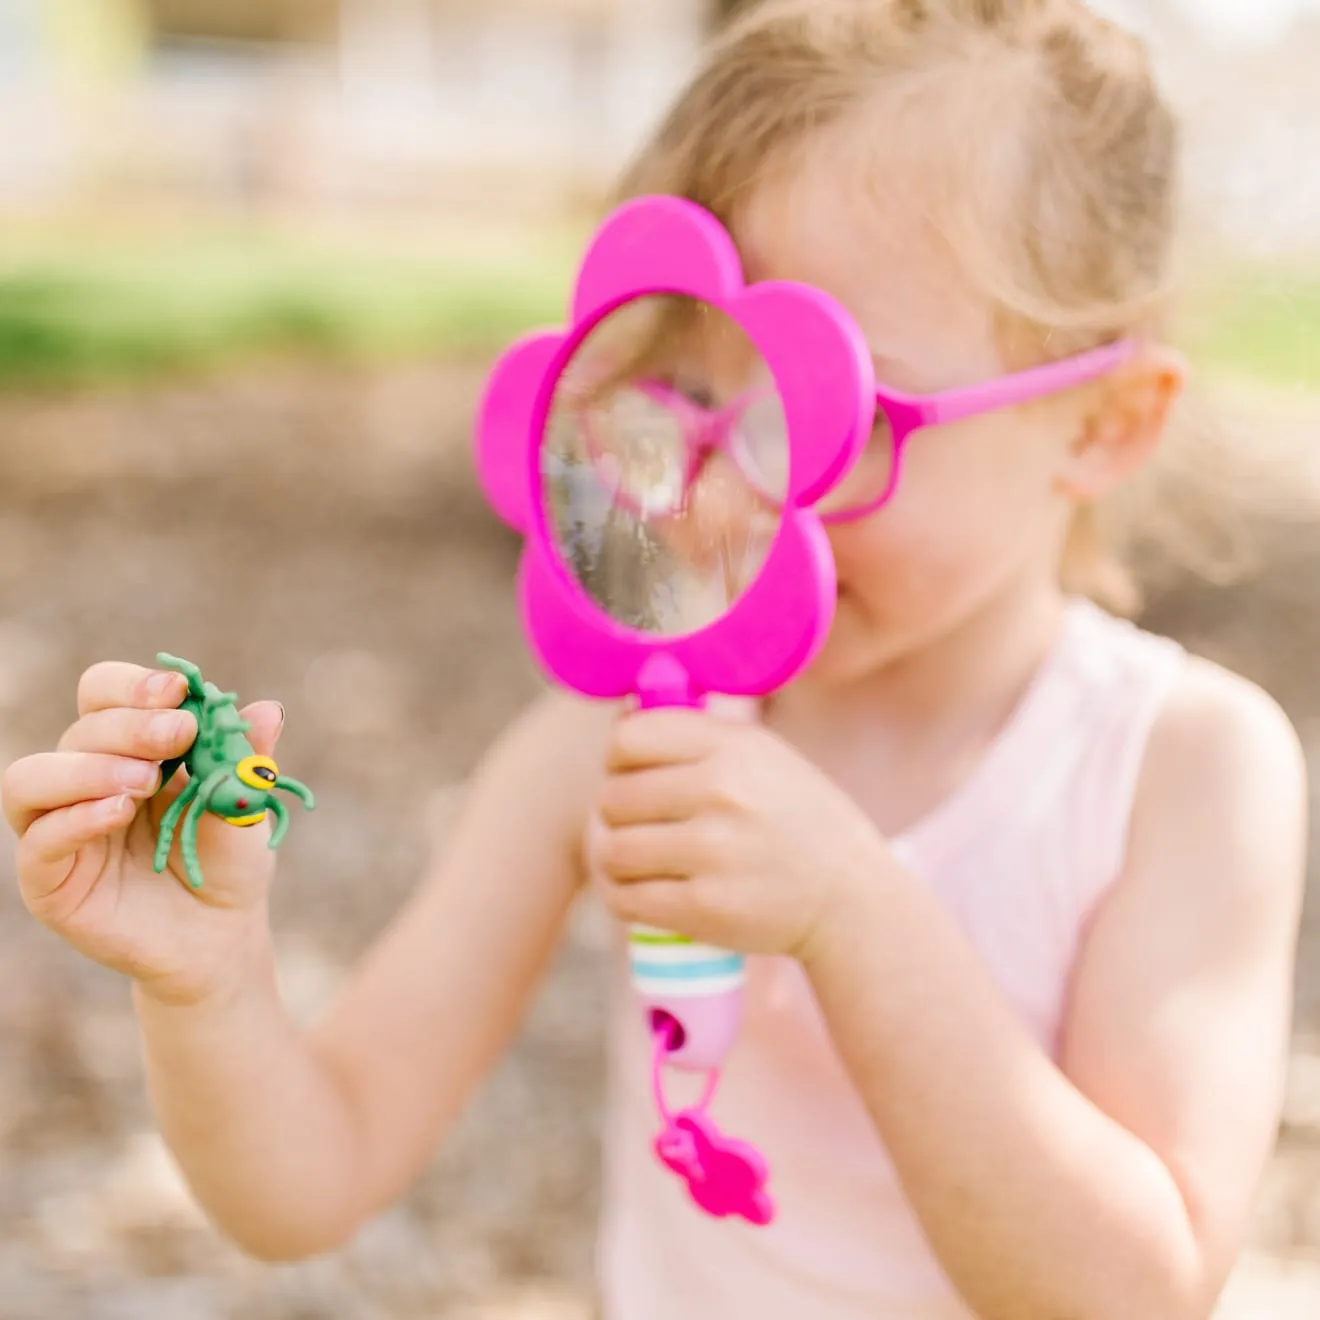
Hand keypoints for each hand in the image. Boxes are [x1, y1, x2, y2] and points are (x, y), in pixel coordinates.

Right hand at [3, 661, 284, 1006]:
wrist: (221, 932)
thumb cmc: (227, 859)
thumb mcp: (244, 802)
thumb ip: (248, 758)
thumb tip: (270, 710)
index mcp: (127, 747)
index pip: (104, 694)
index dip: (133, 685)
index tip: (178, 690)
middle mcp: (83, 778)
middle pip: (79, 729)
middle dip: (130, 725)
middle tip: (177, 736)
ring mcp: (58, 827)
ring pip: (32, 777)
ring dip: (88, 768)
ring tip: (144, 781)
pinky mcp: (48, 880)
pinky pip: (39, 840)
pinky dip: (75, 819)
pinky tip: (118, 812)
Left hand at [589, 708, 888, 960]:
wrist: (850, 897)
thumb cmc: (795, 819)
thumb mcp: (762, 755)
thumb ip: (695, 734)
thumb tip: (623, 713)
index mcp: (733, 746)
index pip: (627, 739)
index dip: (618, 759)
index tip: (633, 774)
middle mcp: (721, 792)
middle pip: (612, 797)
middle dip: (615, 813)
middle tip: (639, 823)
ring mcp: (712, 852)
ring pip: (611, 850)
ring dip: (613, 857)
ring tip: (635, 858)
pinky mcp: (704, 908)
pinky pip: (624, 898)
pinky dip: (621, 895)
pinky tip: (639, 889)